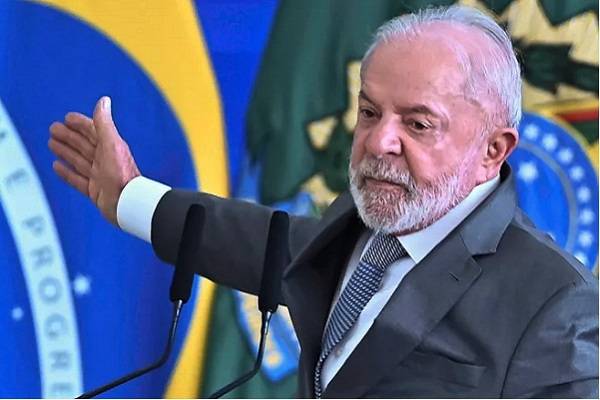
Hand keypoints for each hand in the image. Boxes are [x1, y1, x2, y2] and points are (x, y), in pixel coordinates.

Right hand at [48, 96, 140, 224]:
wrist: (127, 204)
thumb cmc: (122, 175)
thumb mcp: (112, 144)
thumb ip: (105, 123)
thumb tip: (104, 101)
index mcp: (111, 148)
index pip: (93, 131)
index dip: (80, 123)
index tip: (67, 118)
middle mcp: (105, 161)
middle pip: (83, 144)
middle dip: (68, 136)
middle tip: (53, 129)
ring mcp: (100, 176)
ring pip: (78, 160)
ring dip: (65, 151)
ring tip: (52, 143)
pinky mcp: (95, 191)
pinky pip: (77, 179)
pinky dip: (66, 172)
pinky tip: (57, 166)